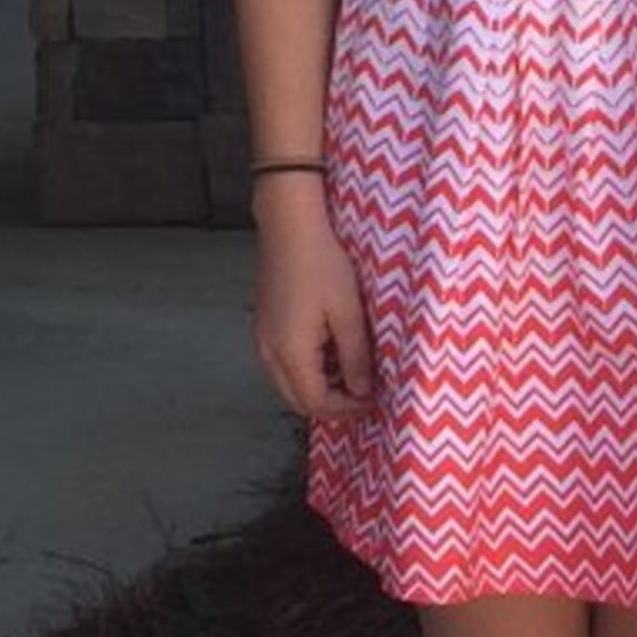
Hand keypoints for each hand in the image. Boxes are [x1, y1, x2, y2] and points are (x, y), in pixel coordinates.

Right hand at [256, 202, 378, 422]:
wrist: (290, 226)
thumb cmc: (321, 263)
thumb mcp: (349, 313)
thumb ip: (356, 357)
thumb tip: (362, 390)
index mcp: (290, 353)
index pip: (316, 404)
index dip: (347, 410)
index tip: (374, 401)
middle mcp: (269, 352)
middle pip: (298, 401)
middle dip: (332, 405)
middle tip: (364, 395)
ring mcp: (263, 339)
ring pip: (289, 384)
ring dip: (320, 387)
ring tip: (352, 371)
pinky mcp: (264, 326)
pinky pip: (284, 363)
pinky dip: (308, 369)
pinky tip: (331, 351)